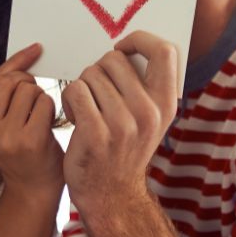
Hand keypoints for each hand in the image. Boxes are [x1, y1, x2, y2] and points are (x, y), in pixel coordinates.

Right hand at [0, 43, 63, 197]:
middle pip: (10, 81)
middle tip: (34, 98)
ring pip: (28, 90)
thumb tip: (28, 53)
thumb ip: (3, 95)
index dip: (16, 63)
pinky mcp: (29, 141)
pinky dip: (50, 109)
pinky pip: (44, 103)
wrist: (34, 190)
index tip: (34, 50)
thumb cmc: (21, 151)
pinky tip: (47, 126)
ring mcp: (5, 138)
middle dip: (28, 82)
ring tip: (38, 119)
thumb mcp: (0, 124)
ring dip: (40, 98)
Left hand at [62, 31, 178, 215]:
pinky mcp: (96, 133)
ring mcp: (123, 124)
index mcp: (167, 103)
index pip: (164, 50)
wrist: (111, 196)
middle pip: (114, 59)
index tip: (121, 49)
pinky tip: (76, 118)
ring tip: (88, 110)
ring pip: (90, 74)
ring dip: (82, 88)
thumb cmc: (125, 149)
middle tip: (98, 94)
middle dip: (98, 70)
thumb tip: (132, 44)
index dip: (138, 40)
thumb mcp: (151, 118)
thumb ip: (147, 85)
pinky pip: (75, 91)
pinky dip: (69, 101)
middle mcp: (149, 112)